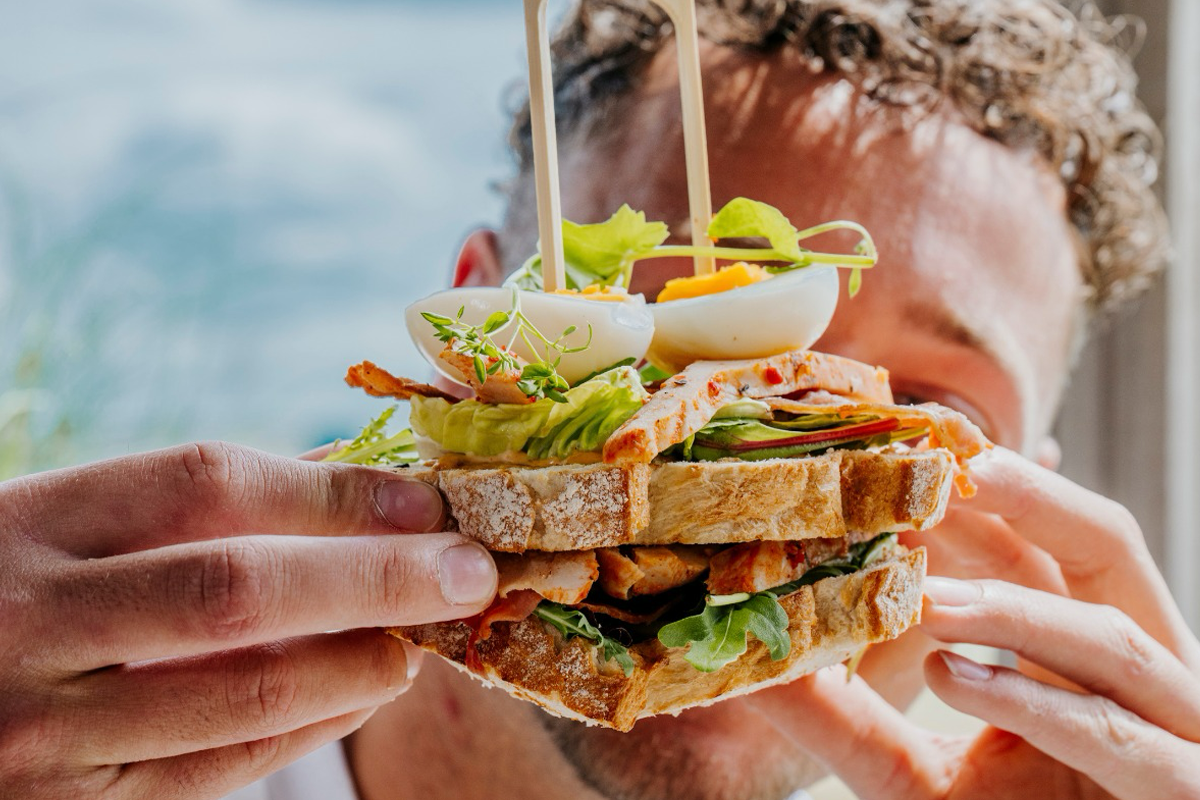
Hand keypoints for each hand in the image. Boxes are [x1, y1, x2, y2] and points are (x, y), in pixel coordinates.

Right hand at [0, 442, 497, 799]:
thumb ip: (194, 506)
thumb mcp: (63, 527)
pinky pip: (221, 770)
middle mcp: (28, 624)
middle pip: (240, 590)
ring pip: (246, 695)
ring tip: (422, 636)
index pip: (207, 483)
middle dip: (377, 577)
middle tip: (469, 570)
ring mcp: (42, 733)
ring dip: (361, 662)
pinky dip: (310, 727)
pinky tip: (360, 691)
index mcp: (28, 524)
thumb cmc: (7, 593)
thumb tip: (351, 475)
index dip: (331, 489)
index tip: (424, 498)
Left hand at [745, 448, 1199, 798]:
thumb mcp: (911, 775)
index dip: (979, 496)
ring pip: (1111, 641)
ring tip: (920, 599)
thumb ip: (848, 720)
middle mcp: (1141, 677)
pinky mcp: (1183, 792)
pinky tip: (955, 676)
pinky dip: (1034, 704)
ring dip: (1011, 611)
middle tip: (934, 465)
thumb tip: (756, 665)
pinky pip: (1118, 738)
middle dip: (1026, 497)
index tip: (896, 460)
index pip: (1042, 545)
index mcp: (1082, 654)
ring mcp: (1177, 733)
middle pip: (1105, 548)